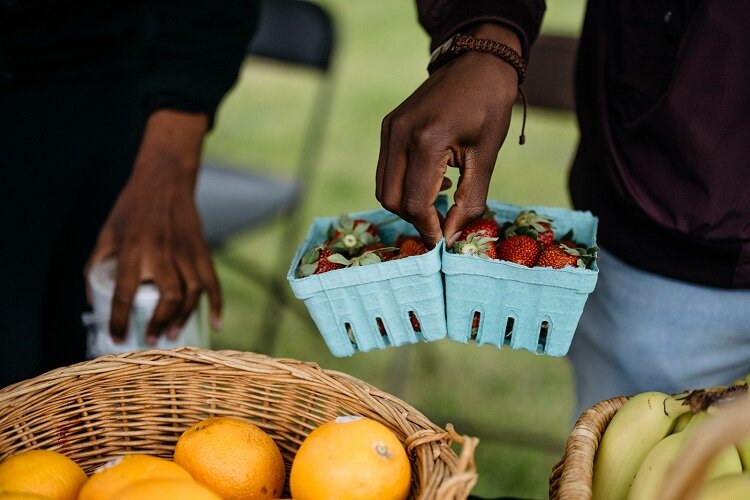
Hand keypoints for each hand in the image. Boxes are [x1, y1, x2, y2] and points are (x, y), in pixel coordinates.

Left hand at [86, 110, 221, 344]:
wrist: (165, 179)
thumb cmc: (131, 208)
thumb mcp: (106, 233)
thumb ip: (95, 266)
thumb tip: (93, 301)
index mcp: (132, 249)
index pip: (125, 293)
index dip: (120, 320)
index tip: (118, 339)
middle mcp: (161, 253)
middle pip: (167, 297)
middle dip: (160, 323)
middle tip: (152, 340)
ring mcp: (185, 252)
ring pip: (191, 293)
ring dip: (184, 317)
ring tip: (174, 334)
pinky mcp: (202, 250)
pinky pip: (213, 281)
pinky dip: (216, 304)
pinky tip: (214, 323)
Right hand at [376, 25, 521, 246]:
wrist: (477, 62)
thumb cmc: (489, 106)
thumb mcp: (485, 156)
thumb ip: (469, 200)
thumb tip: (452, 237)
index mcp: (426, 140)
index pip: (414, 202)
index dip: (429, 227)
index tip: (444, 240)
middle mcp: (399, 135)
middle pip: (391, 199)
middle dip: (415, 218)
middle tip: (442, 223)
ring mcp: (390, 129)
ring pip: (384, 187)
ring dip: (407, 203)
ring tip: (439, 200)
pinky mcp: (388, 127)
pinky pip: (386, 169)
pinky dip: (403, 185)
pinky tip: (433, 180)